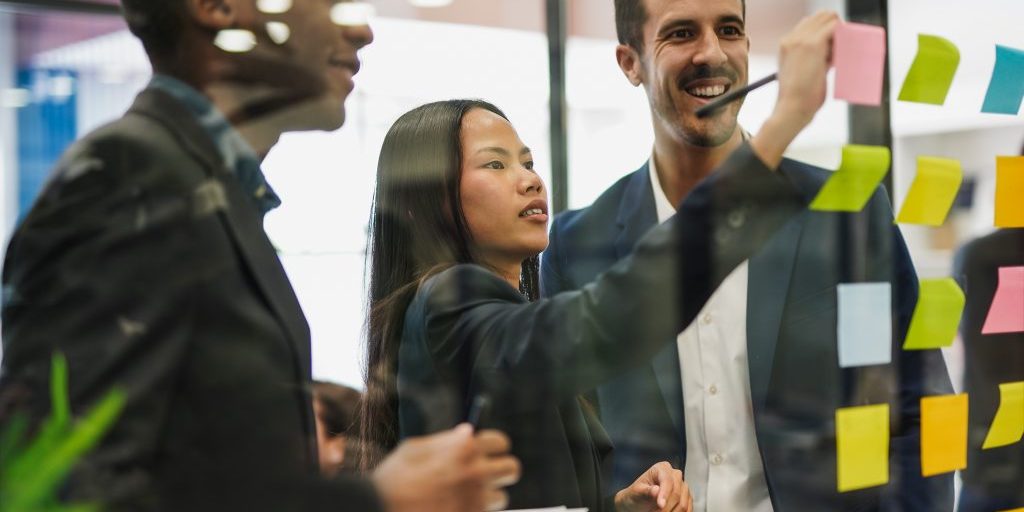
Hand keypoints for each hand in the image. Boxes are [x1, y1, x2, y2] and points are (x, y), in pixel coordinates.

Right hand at [372, 424, 520, 511]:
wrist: (380, 509)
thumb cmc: (394, 477)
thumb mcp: (415, 448)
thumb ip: (446, 440)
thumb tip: (468, 431)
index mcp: (464, 447)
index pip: (501, 442)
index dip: (494, 447)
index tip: (487, 452)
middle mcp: (476, 471)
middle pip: (512, 469)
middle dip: (501, 471)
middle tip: (486, 475)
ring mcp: (476, 500)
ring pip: (502, 497)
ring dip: (488, 497)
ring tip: (464, 497)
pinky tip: (454, 508)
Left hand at [614, 461, 691, 511]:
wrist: (638, 503)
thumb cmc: (636, 495)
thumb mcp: (637, 492)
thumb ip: (646, 491)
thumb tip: (656, 490)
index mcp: (661, 468)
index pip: (667, 481)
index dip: (665, 494)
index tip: (660, 505)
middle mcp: (674, 475)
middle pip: (676, 493)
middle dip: (665, 507)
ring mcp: (683, 486)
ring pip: (683, 504)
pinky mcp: (687, 498)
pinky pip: (688, 509)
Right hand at [752, 10, 839, 167]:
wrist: (791, 109)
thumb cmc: (798, 99)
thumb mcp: (802, 73)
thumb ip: (814, 58)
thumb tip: (833, 52)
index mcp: (786, 44)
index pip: (810, 24)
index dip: (826, 32)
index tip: (834, 50)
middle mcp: (791, 38)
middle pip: (821, 16)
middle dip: (835, 28)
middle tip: (840, 50)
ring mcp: (801, 40)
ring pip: (830, 17)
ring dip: (840, 32)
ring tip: (839, 54)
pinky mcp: (813, 44)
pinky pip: (835, 28)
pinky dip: (843, 36)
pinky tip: (842, 53)